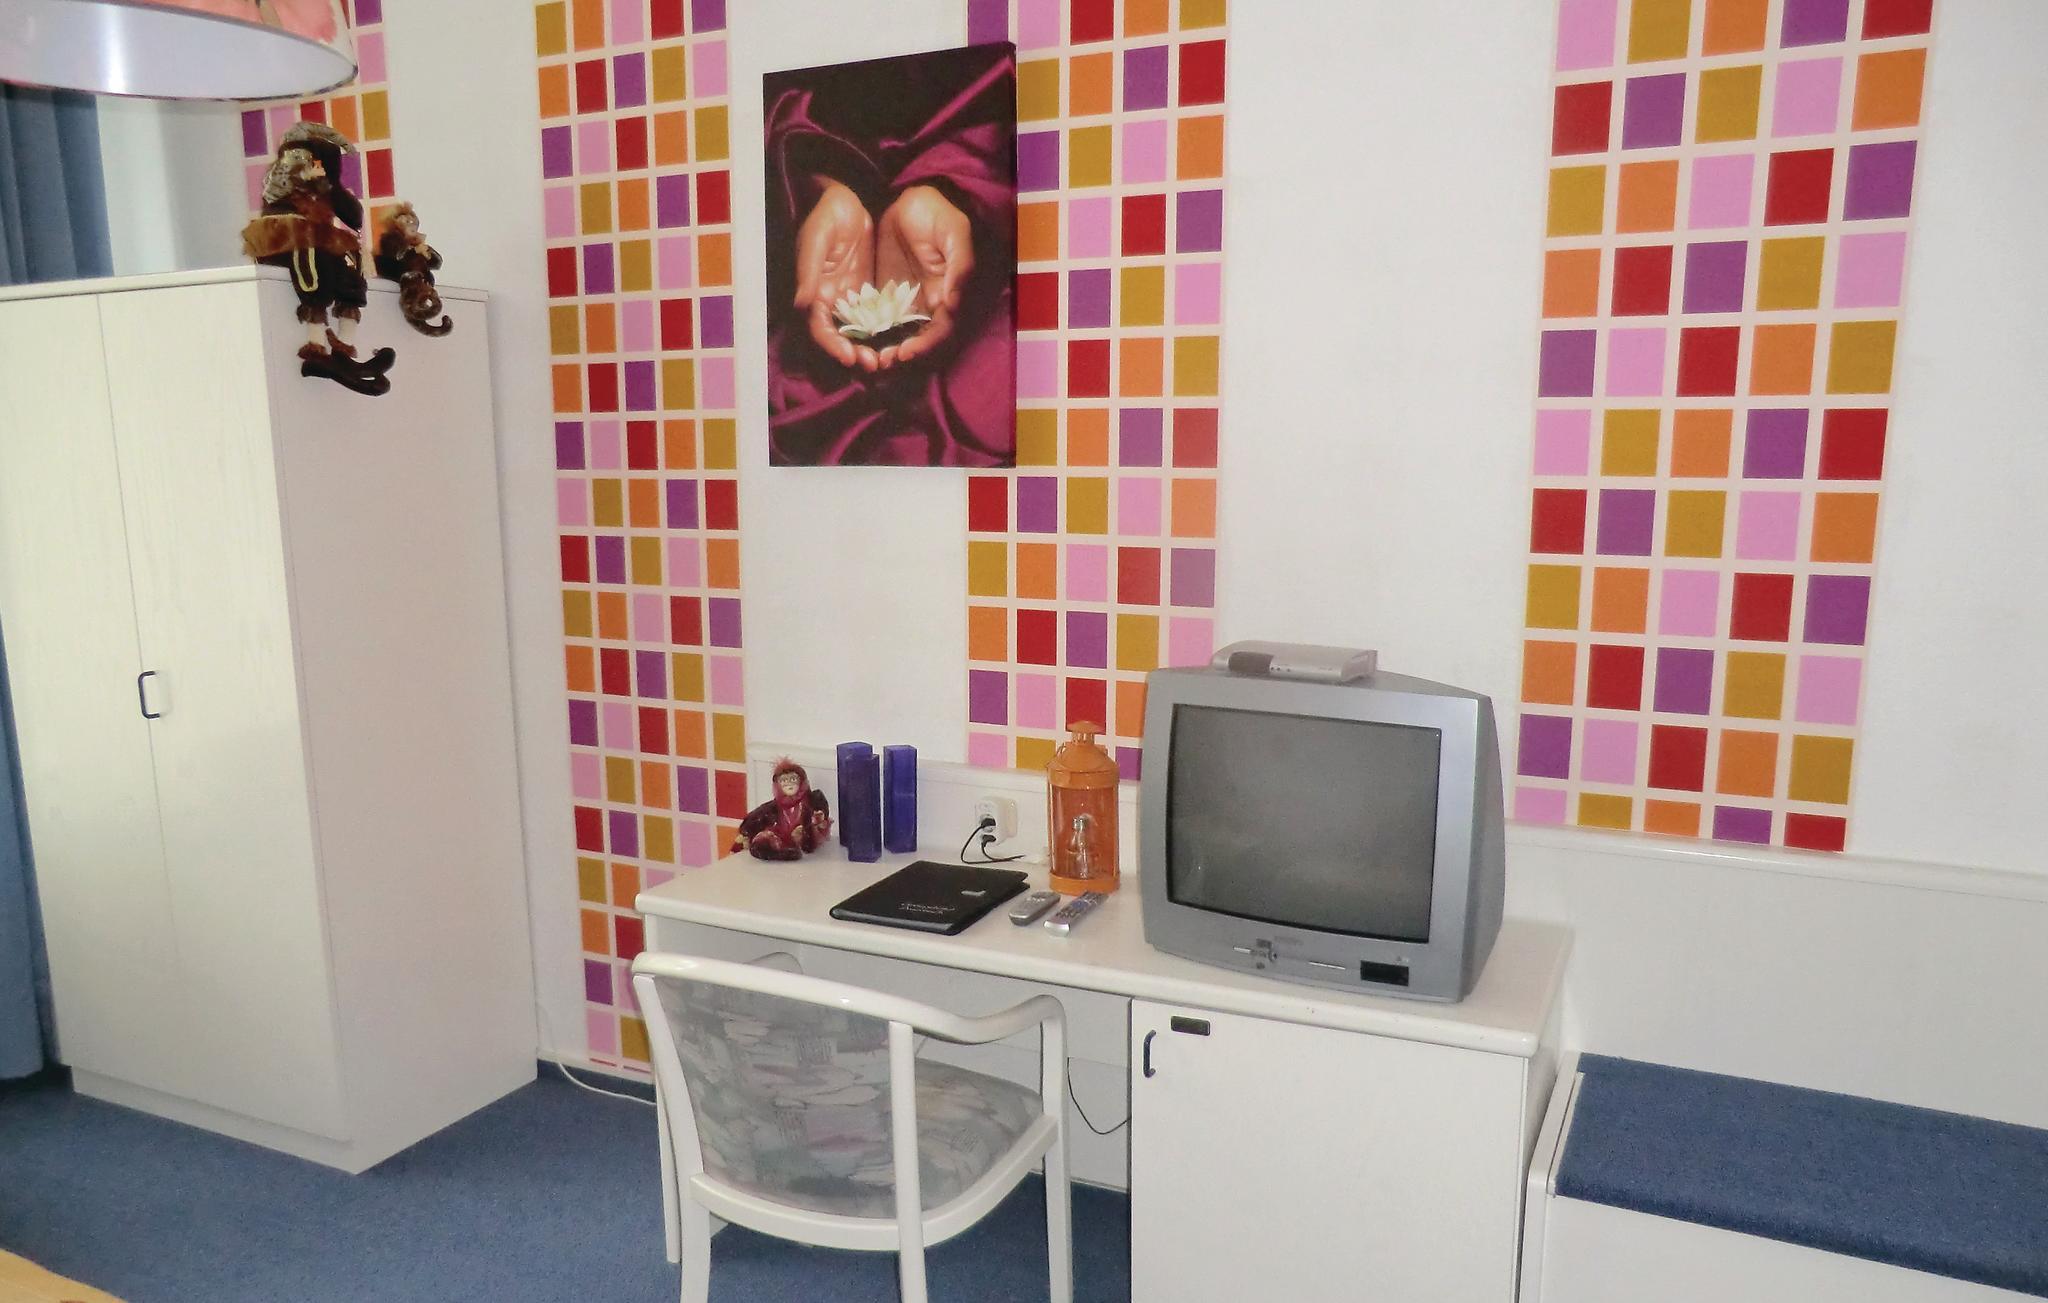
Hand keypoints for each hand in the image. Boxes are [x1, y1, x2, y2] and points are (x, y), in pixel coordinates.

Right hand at [793, 180, 874, 368]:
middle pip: (841, 337)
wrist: (846, 201)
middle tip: (875, 364)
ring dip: (873, 348)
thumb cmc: (825, 217)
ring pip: (861, 332)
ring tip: (889, 358)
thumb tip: (803, 304)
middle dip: (855, 353)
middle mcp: (831, 302)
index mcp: (814, 293)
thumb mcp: (815, 240)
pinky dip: (887, 331)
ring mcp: (852, 299)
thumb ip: (809, 272)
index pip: (820, 328)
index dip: (832, 345)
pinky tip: (902, 339)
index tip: (849, 356)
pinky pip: (879, 317)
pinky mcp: (870, 292)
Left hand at [874, 185, 973, 368]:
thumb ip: (958, 266)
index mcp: (948, 293)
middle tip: (882, 361)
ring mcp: (907, 300)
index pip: (940, 329)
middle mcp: (929, 303)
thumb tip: (951, 303)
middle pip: (919, 339)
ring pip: (897, 334)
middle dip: (903, 353)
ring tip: (868, 357)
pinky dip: (870, 333)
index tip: (906, 351)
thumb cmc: (937, 213)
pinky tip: (856, 340)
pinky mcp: (886, 295)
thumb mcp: (954, 233)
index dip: (925, 344)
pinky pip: (878, 319)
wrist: (910, 199)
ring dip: (885, 349)